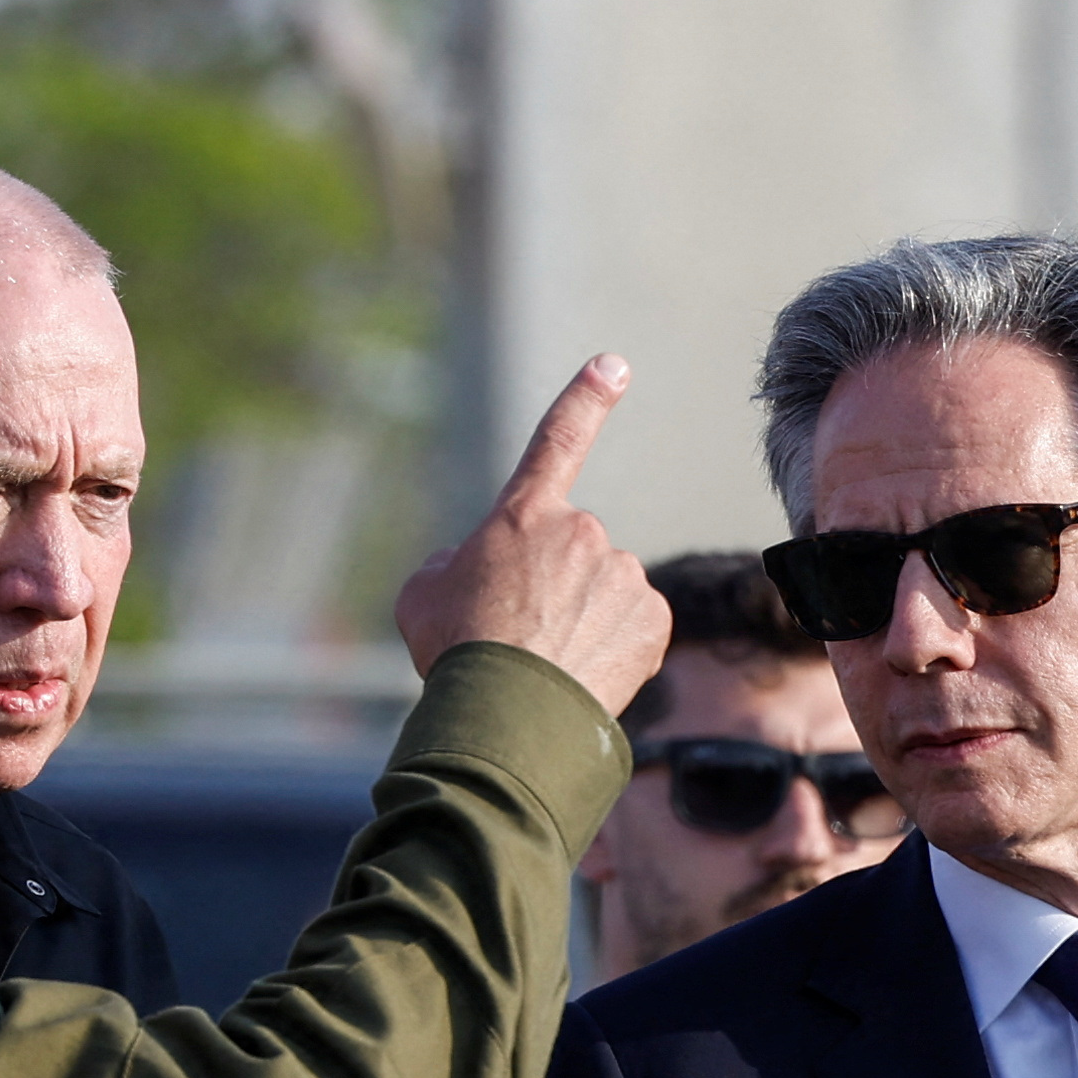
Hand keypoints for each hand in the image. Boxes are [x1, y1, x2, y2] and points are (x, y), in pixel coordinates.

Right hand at [395, 354, 670, 716]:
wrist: (508, 712)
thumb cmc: (456, 651)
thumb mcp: (423, 595)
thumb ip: (450, 565)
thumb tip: (468, 568)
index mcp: (524, 514)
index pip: (557, 440)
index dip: (585, 399)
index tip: (614, 364)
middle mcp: (582, 532)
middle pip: (571, 555)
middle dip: (552, 587)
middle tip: (519, 635)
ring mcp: (624, 574)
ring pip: (604, 592)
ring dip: (581, 620)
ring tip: (546, 663)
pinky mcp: (654, 617)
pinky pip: (633, 627)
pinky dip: (613, 648)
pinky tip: (582, 674)